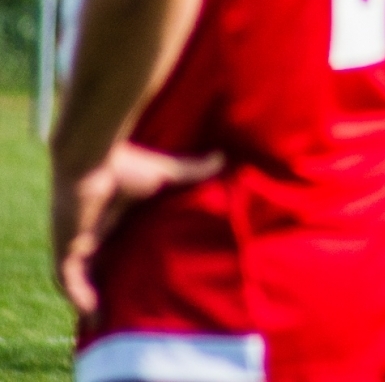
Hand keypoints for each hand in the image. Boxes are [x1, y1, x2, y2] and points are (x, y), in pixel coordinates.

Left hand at [52, 142, 222, 317]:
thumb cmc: (127, 164)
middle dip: (99, 290)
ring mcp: (76, 241)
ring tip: (99, 323)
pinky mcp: (66, 246)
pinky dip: (77, 296)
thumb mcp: (166, 173)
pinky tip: (90, 313)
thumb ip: (192, 170)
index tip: (133, 284)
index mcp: (110, 219)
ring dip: (85, 300)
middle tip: (114, 313)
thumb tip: (223, 157)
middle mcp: (91, 233)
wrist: (91, 158)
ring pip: (77, 280)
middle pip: (92, 269)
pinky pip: (67, 279)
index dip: (118, 266)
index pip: (111, 248)